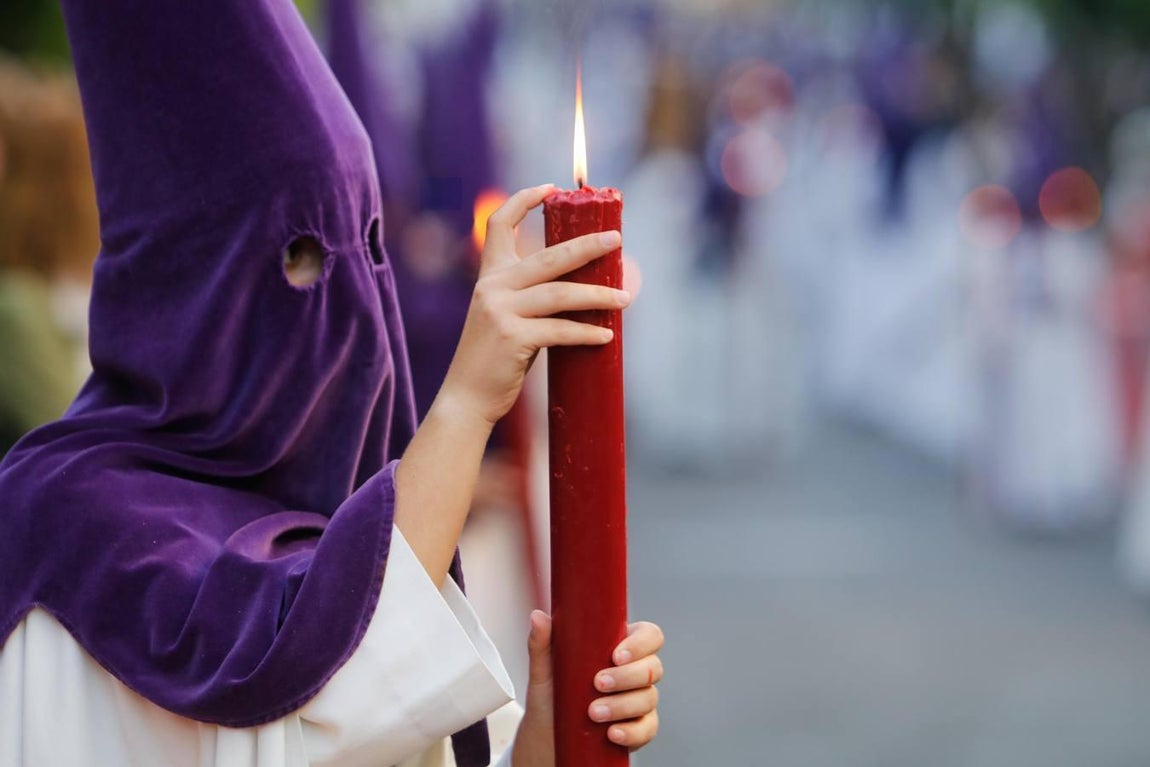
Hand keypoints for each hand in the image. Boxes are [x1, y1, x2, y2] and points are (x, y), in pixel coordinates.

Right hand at [438, 184, 630, 426]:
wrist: (467, 398)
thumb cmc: (494, 360)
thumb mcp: (503, 317)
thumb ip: (529, 298)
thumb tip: (581, 287)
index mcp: (489, 277)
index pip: (499, 224)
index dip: (523, 200)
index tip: (550, 189)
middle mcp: (492, 287)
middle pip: (548, 257)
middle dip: (587, 246)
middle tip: (616, 240)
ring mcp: (500, 312)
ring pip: (560, 293)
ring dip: (598, 295)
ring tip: (626, 298)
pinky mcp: (512, 339)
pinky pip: (559, 331)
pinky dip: (586, 333)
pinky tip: (606, 335)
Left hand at [512, 611, 663, 765]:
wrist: (546, 736)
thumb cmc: (551, 696)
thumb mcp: (544, 670)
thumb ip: (542, 643)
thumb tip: (537, 617)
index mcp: (620, 647)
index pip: (649, 635)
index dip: (640, 643)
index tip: (615, 655)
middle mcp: (635, 672)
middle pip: (653, 667)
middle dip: (626, 676)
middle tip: (597, 684)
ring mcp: (640, 700)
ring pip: (649, 698)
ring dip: (622, 705)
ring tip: (592, 712)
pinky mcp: (639, 729)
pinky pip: (647, 729)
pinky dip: (632, 732)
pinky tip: (612, 733)